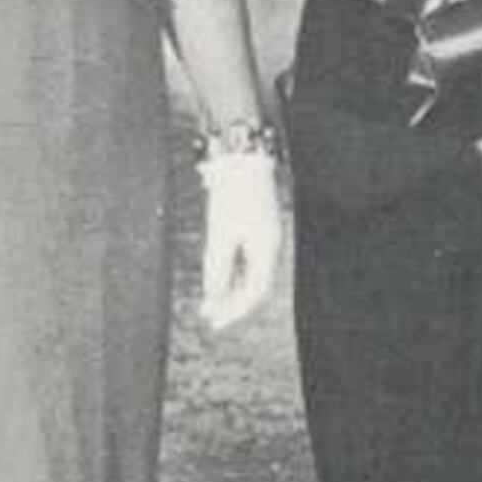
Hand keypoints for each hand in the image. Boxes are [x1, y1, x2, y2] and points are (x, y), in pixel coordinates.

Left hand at [197, 147, 282, 328]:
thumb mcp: (219, 234)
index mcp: (266, 248)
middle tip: (210, 318)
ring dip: (232, 292)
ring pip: (252, 276)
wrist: (242, 161)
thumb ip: (216, 268)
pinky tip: (219, 283)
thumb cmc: (230, 195)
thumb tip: (212, 299)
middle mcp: (271, 247)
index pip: (255, 292)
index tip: (215, 321)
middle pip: (256, 288)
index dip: (235, 310)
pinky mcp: (258, 231)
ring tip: (211, 305)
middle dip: (233, 305)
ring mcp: (266, 239)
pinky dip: (234, 275)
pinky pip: (248, 262)